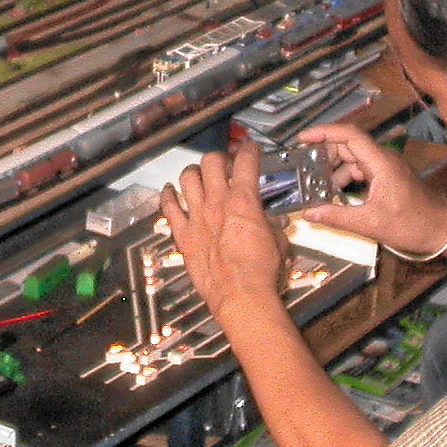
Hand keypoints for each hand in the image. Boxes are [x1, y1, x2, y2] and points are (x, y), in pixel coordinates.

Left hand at [160, 145, 287, 324]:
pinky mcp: (183, 235)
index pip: (246, 161)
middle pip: (211, 162)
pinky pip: (169, 208)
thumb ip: (272, 226)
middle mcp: (217, 203)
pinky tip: (168, 191)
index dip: (249, 150)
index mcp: (244, 201)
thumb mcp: (279, 242)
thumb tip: (273, 222)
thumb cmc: (261, 273)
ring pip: (188, 178)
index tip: (250, 150)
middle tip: (224, 163)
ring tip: (198, 173)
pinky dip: (167, 196)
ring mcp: (197, 217)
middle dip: (220, 158)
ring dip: (194, 172)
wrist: (241, 297)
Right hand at [296, 122, 446, 255]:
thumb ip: (337, 217)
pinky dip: (345, 179)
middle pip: (348, 145)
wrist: (443, 230)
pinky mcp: (387, 178)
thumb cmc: (412, 224)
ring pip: (353, 159)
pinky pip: (360, 171)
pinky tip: (334, 195)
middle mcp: (382, 159)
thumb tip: (308, 213)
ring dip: (334, 170)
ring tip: (315, 186)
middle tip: (303, 168)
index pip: (349, 135)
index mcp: (380, 162)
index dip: (324, 132)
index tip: (302, 139)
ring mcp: (385, 168)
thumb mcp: (370, 223)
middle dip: (324, 154)